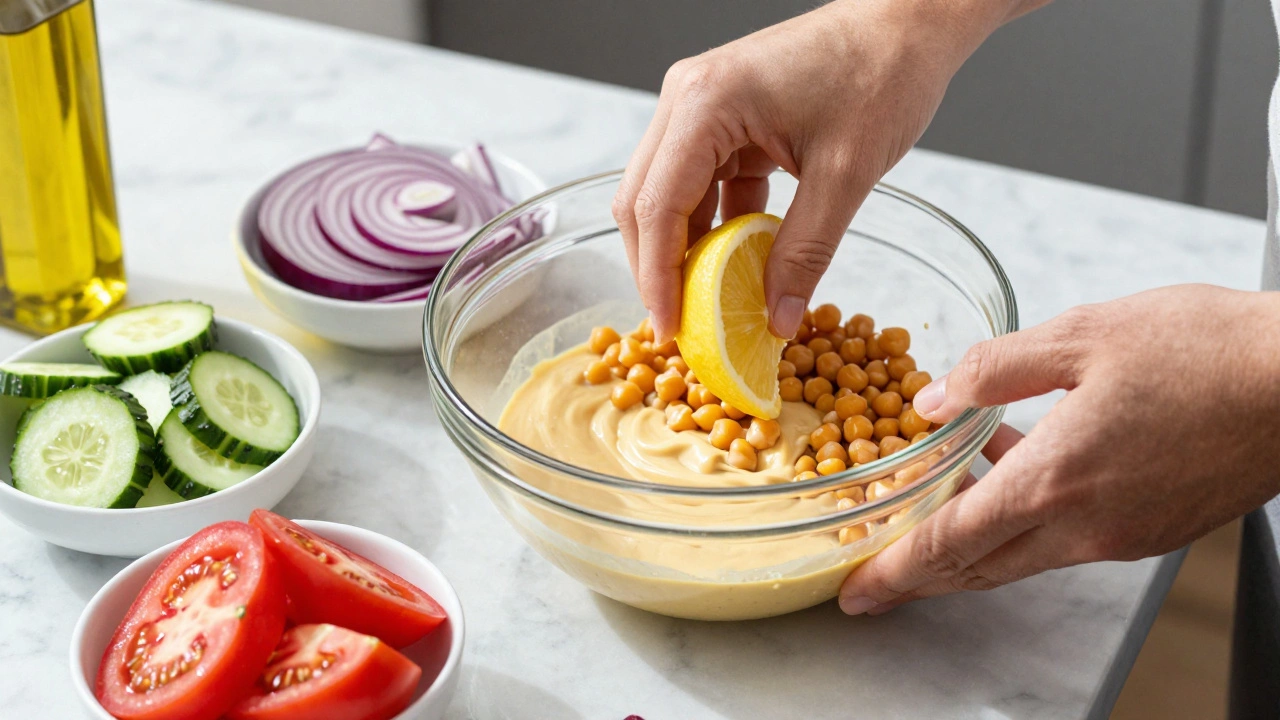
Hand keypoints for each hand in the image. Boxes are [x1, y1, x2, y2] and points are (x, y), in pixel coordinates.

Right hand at [612, 0, 1021, 343]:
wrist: (908, 26)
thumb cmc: (880, 77)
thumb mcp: (845, 175)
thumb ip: (805, 252)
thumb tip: (776, 319)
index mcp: (704, 103)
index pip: (655, 204)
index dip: (656, 274)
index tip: (669, 329)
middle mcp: (687, 99)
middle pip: (643, 200)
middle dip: (657, 266)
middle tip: (678, 326)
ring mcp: (700, 106)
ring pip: (667, 194)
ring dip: (684, 249)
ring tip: (705, 304)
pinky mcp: (723, 118)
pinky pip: (701, 183)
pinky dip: (714, 227)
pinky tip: (736, 265)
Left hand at [839, 284, 1279, 614]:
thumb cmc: (1208, 351)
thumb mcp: (1083, 334)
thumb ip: (994, 369)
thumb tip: (935, 399)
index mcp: (1057, 480)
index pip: (952, 544)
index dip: (896, 570)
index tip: (858, 591)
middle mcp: (1087, 525)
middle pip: (979, 568)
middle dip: (919, 579)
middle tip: (875, 584)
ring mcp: (1123, 534)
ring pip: (1021, 556)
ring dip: (971, 546)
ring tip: (931, 517)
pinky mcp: (1152, 528)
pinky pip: (1064, 538)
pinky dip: (1022, 523)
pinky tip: (1009, 474)